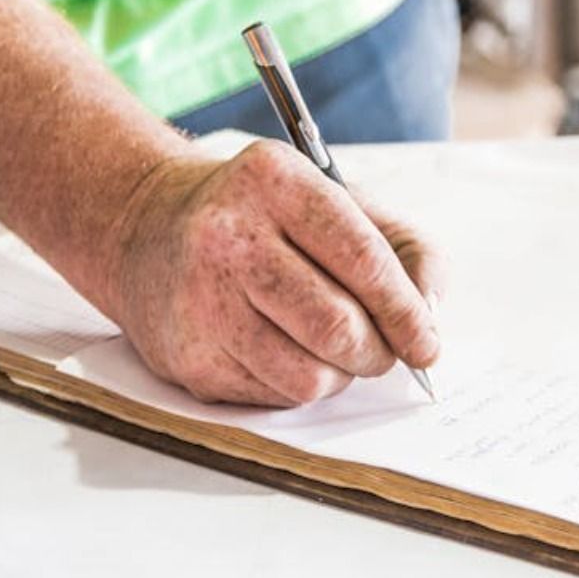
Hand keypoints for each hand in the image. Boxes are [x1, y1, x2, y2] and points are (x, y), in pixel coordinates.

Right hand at [105, 141, 443, 406]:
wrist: (148, 230)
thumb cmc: (264, 219)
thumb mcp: (338, 201)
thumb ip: (405, 249)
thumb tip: (430, 315)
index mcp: (275, 180)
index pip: (362, 260)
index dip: (406, 312)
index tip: (427, 342)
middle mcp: (228, 235)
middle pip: (337, 327)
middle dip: (377, 352)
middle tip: (382, 352)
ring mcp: (200, 298)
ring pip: (308, 376)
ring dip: (338, 375)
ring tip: (329, 349)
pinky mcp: (188, 355)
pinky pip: (273, 397)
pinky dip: (296, 384)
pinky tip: (280, 349)